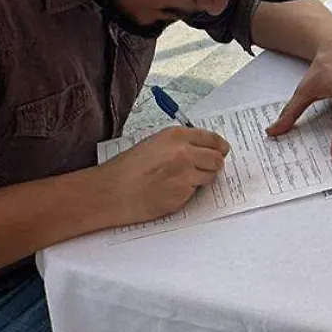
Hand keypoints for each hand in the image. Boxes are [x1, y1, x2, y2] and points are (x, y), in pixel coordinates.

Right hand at [94, 127, 228, 224]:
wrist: (111, 191)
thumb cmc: (127, 168)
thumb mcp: (154, 143)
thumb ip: (180, 143)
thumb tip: (201, 148)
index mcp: (177, 136)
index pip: (213, 139)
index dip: (219, 147)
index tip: (220, 151)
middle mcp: (184, 153)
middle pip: (217, 159)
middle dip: (213, 164)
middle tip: (204, 168)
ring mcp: (185, 175)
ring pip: (210, 177)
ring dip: (201, 180)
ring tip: (178, 180)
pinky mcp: (182, 195)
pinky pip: (194, 193)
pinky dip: (186, 193)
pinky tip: (168, 191)